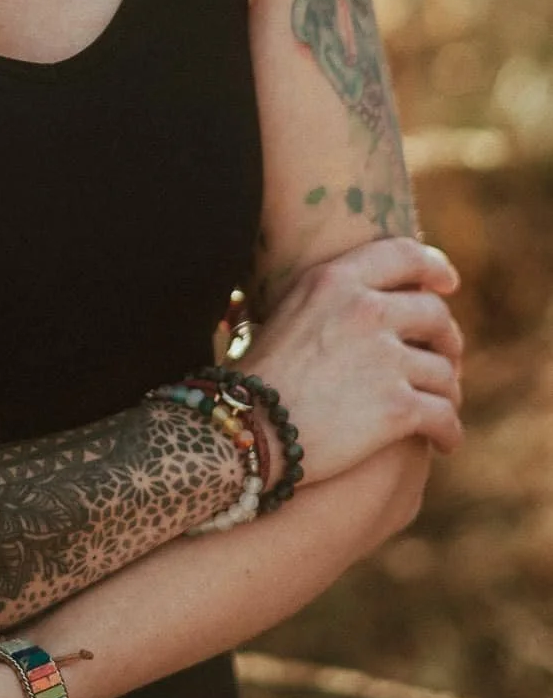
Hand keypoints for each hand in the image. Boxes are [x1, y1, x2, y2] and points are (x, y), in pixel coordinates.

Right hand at [249, 236, 463, 482]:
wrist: (248, 428)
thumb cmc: (261, 374)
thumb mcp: (290, 310)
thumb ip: (334, 297)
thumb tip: (374, 299)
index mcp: (336, 279)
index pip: (406, 255)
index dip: (434, 267)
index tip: (447, 283)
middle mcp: (365, 309)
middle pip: (435, 313)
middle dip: (447, 340)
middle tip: (445, 360)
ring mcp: (384, 358)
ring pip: (444, 371)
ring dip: (447, 393)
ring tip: (439, 408)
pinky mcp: (397, 407)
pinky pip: (445, 416)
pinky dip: (449, 432)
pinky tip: (443, 442)